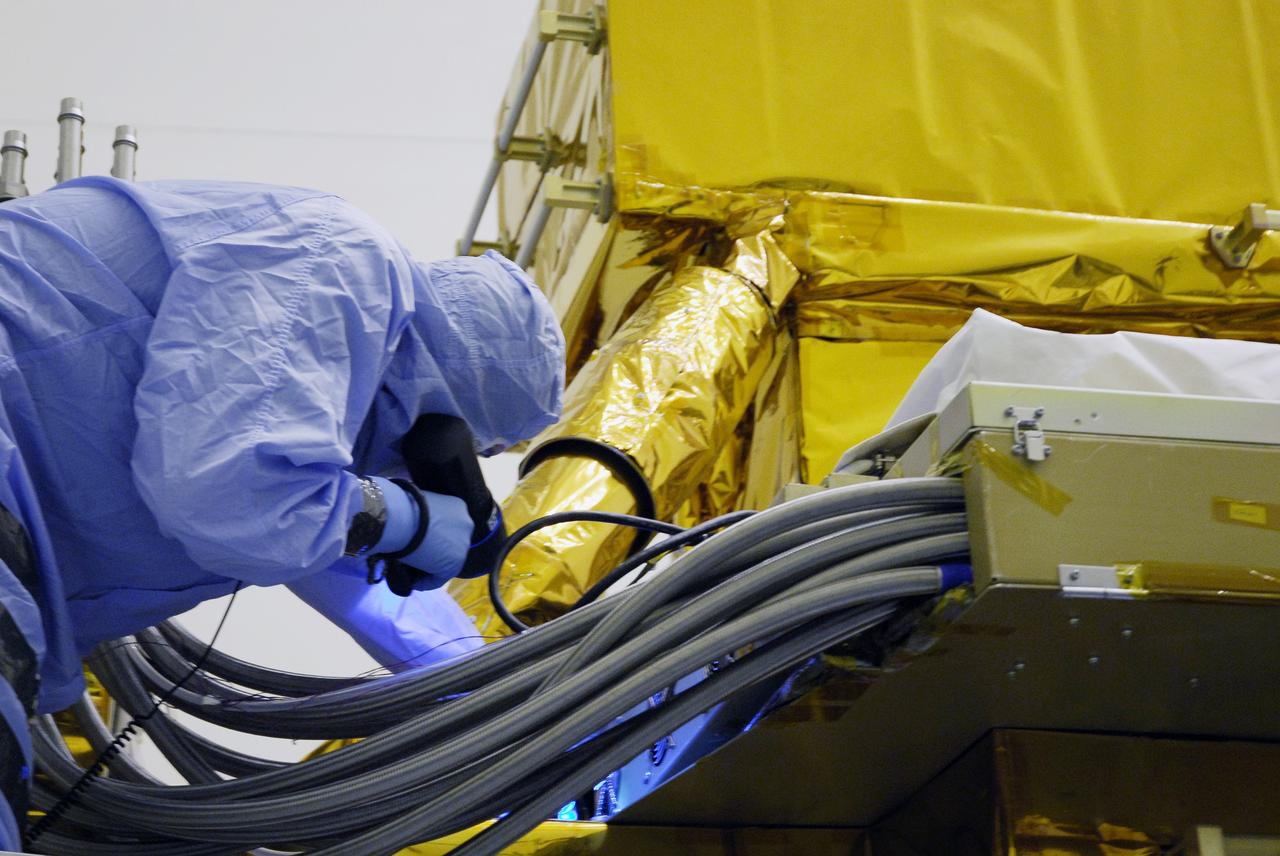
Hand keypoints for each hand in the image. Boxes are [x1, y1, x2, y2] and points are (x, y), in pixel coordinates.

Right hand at [368, 477, 471, 594]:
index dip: (433, 538)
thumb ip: (424, 519)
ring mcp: (463, 545)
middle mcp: (466, 524)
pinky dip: (425, 582)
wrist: (400, 517)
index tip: (418, 543)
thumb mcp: (418, 508)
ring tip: (410, 574)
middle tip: (415, 559)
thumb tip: (414, 530)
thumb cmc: (401, 508)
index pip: (448, 528)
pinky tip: (411, 582)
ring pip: (445, 562)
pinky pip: (438, 578)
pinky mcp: (454, 565)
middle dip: (434, 552)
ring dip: (429, 569)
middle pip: (450, 544)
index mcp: (458, 507)